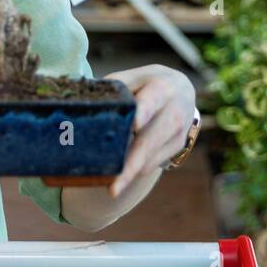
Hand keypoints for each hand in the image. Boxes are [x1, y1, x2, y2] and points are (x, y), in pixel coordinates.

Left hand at [106, 65, 196, 197]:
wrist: (182, 91)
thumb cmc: (149, 83)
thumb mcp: (135, 77)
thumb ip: (116, 88)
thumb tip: (85, 103)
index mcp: (163, 88)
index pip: (151, 101)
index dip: (142, 112)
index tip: (133, 125)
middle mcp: (175, 111)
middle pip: (149, 141)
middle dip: (131, 165)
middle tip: (113, 188)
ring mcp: (178, 132)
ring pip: (150, 159)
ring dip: (129, 174)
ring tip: (110, 185)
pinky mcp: (176, 147)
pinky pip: (151, 164)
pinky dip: (134, 171)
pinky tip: (119, 175)